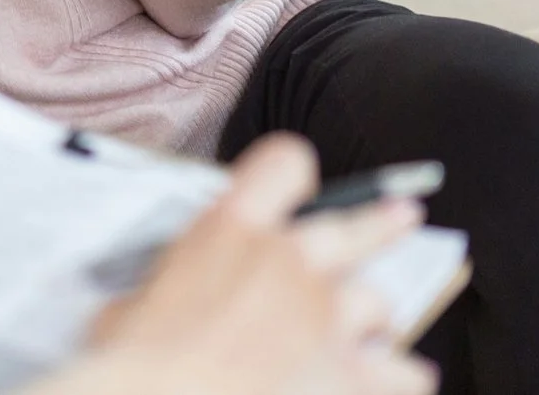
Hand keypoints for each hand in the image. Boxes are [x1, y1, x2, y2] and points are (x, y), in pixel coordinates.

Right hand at [46, 134, 437, 394]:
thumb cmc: (137, 367)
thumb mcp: (130, 309)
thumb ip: (163, 294)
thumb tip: (156, 311)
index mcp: (231, 232)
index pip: (283, 165)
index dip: (292, 172)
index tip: (297, 183)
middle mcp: (289, 261)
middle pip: (357, 226)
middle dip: (383, 223)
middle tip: (403, 215)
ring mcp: (327, 318)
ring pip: (380, 303)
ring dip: (373, 324)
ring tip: (373, 338)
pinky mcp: (352, 376)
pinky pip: (407, 372)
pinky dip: (400, 378)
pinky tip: (391, 382)